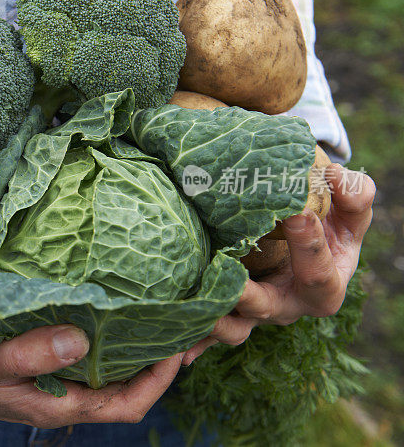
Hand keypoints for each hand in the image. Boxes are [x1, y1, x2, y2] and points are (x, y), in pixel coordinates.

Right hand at [0, 324, 182, 427]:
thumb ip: (31, 354)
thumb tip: (83, 339)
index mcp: (57, 404)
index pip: (127, 404)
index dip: (160, 380)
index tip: (181, 345)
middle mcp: (61, 396)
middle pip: (126, 387)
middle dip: (158, 360)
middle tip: (182, 320)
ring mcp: (51, 381)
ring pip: (106, 370)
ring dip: (134, 347)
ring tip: (155, 311)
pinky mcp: (39, 363)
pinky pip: (84, 353)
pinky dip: (104, 335)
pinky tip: (107, 306)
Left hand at [184, 163, 374, 364]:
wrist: (302, 240)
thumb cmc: (330, 224)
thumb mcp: (350, 210)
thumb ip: (354, 195)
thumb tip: (341, 178)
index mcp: (323, 287)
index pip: (318, 271)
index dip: (309, 243)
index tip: (295, 211)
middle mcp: (287, 306)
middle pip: (268, 308)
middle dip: (248, 296)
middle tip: (229, 280)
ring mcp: (255, 313)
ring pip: (235, 328)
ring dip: (214, 323)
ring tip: (196, 312)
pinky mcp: (229, 312)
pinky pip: (208, 333)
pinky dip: (194, 342)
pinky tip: (176, 353)